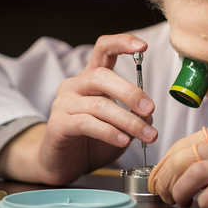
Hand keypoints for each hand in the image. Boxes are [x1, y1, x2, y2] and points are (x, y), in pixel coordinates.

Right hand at [0, 34, 156, 184]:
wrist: (61, 164)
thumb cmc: (91, 141)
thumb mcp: (120, 127)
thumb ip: (134, 116)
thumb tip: (147, 114)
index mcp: (91, 79)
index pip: (103, 49)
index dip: (122, 43)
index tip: (143, 46)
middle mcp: (75, 85)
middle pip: (102, 76)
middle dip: (130, 92)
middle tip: (150, 109)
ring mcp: (63, 103)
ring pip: (99, 105)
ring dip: (128, 121)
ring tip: (147, 135)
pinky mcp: (58, 124)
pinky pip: (87, 123)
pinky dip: (109, 132)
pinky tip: (123, 141)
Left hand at [148, 117, 207, 207]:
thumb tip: (204, 166)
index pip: (187, 141)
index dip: (168, 161)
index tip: (161, 176)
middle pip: (183, 154)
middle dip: (165, 176)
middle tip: (163, 193)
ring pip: (193, 170)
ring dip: (179, 190)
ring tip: (179, 203)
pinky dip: (204, 201)